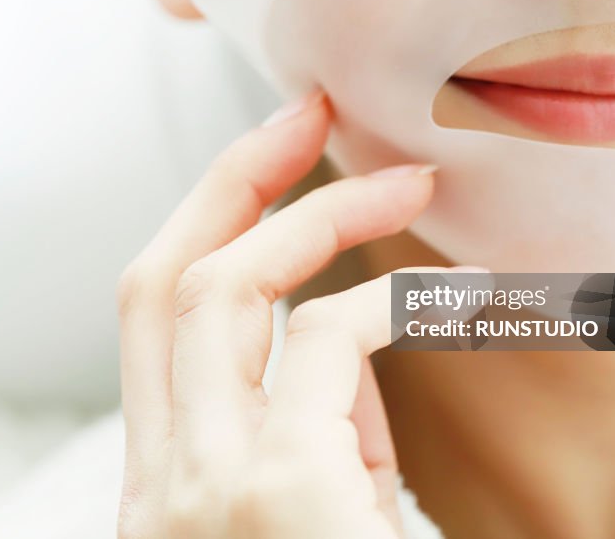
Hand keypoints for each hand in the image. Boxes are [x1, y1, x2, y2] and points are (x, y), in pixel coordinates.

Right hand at [116, 89, 445, 537]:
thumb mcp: (323, 513)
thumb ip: (327, 431)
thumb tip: (346, 336)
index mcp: (165, 486)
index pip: (155, 323)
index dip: (204, 222)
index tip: (269, 161)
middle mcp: (162, 483)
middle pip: (163, 282)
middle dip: (235, 179)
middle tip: (308, 115)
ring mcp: (206, 483)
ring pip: (220, 287)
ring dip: (322, 213)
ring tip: (406, 185)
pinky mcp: (279, 486)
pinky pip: (326, 333)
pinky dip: (395, 296)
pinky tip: (458, 293)